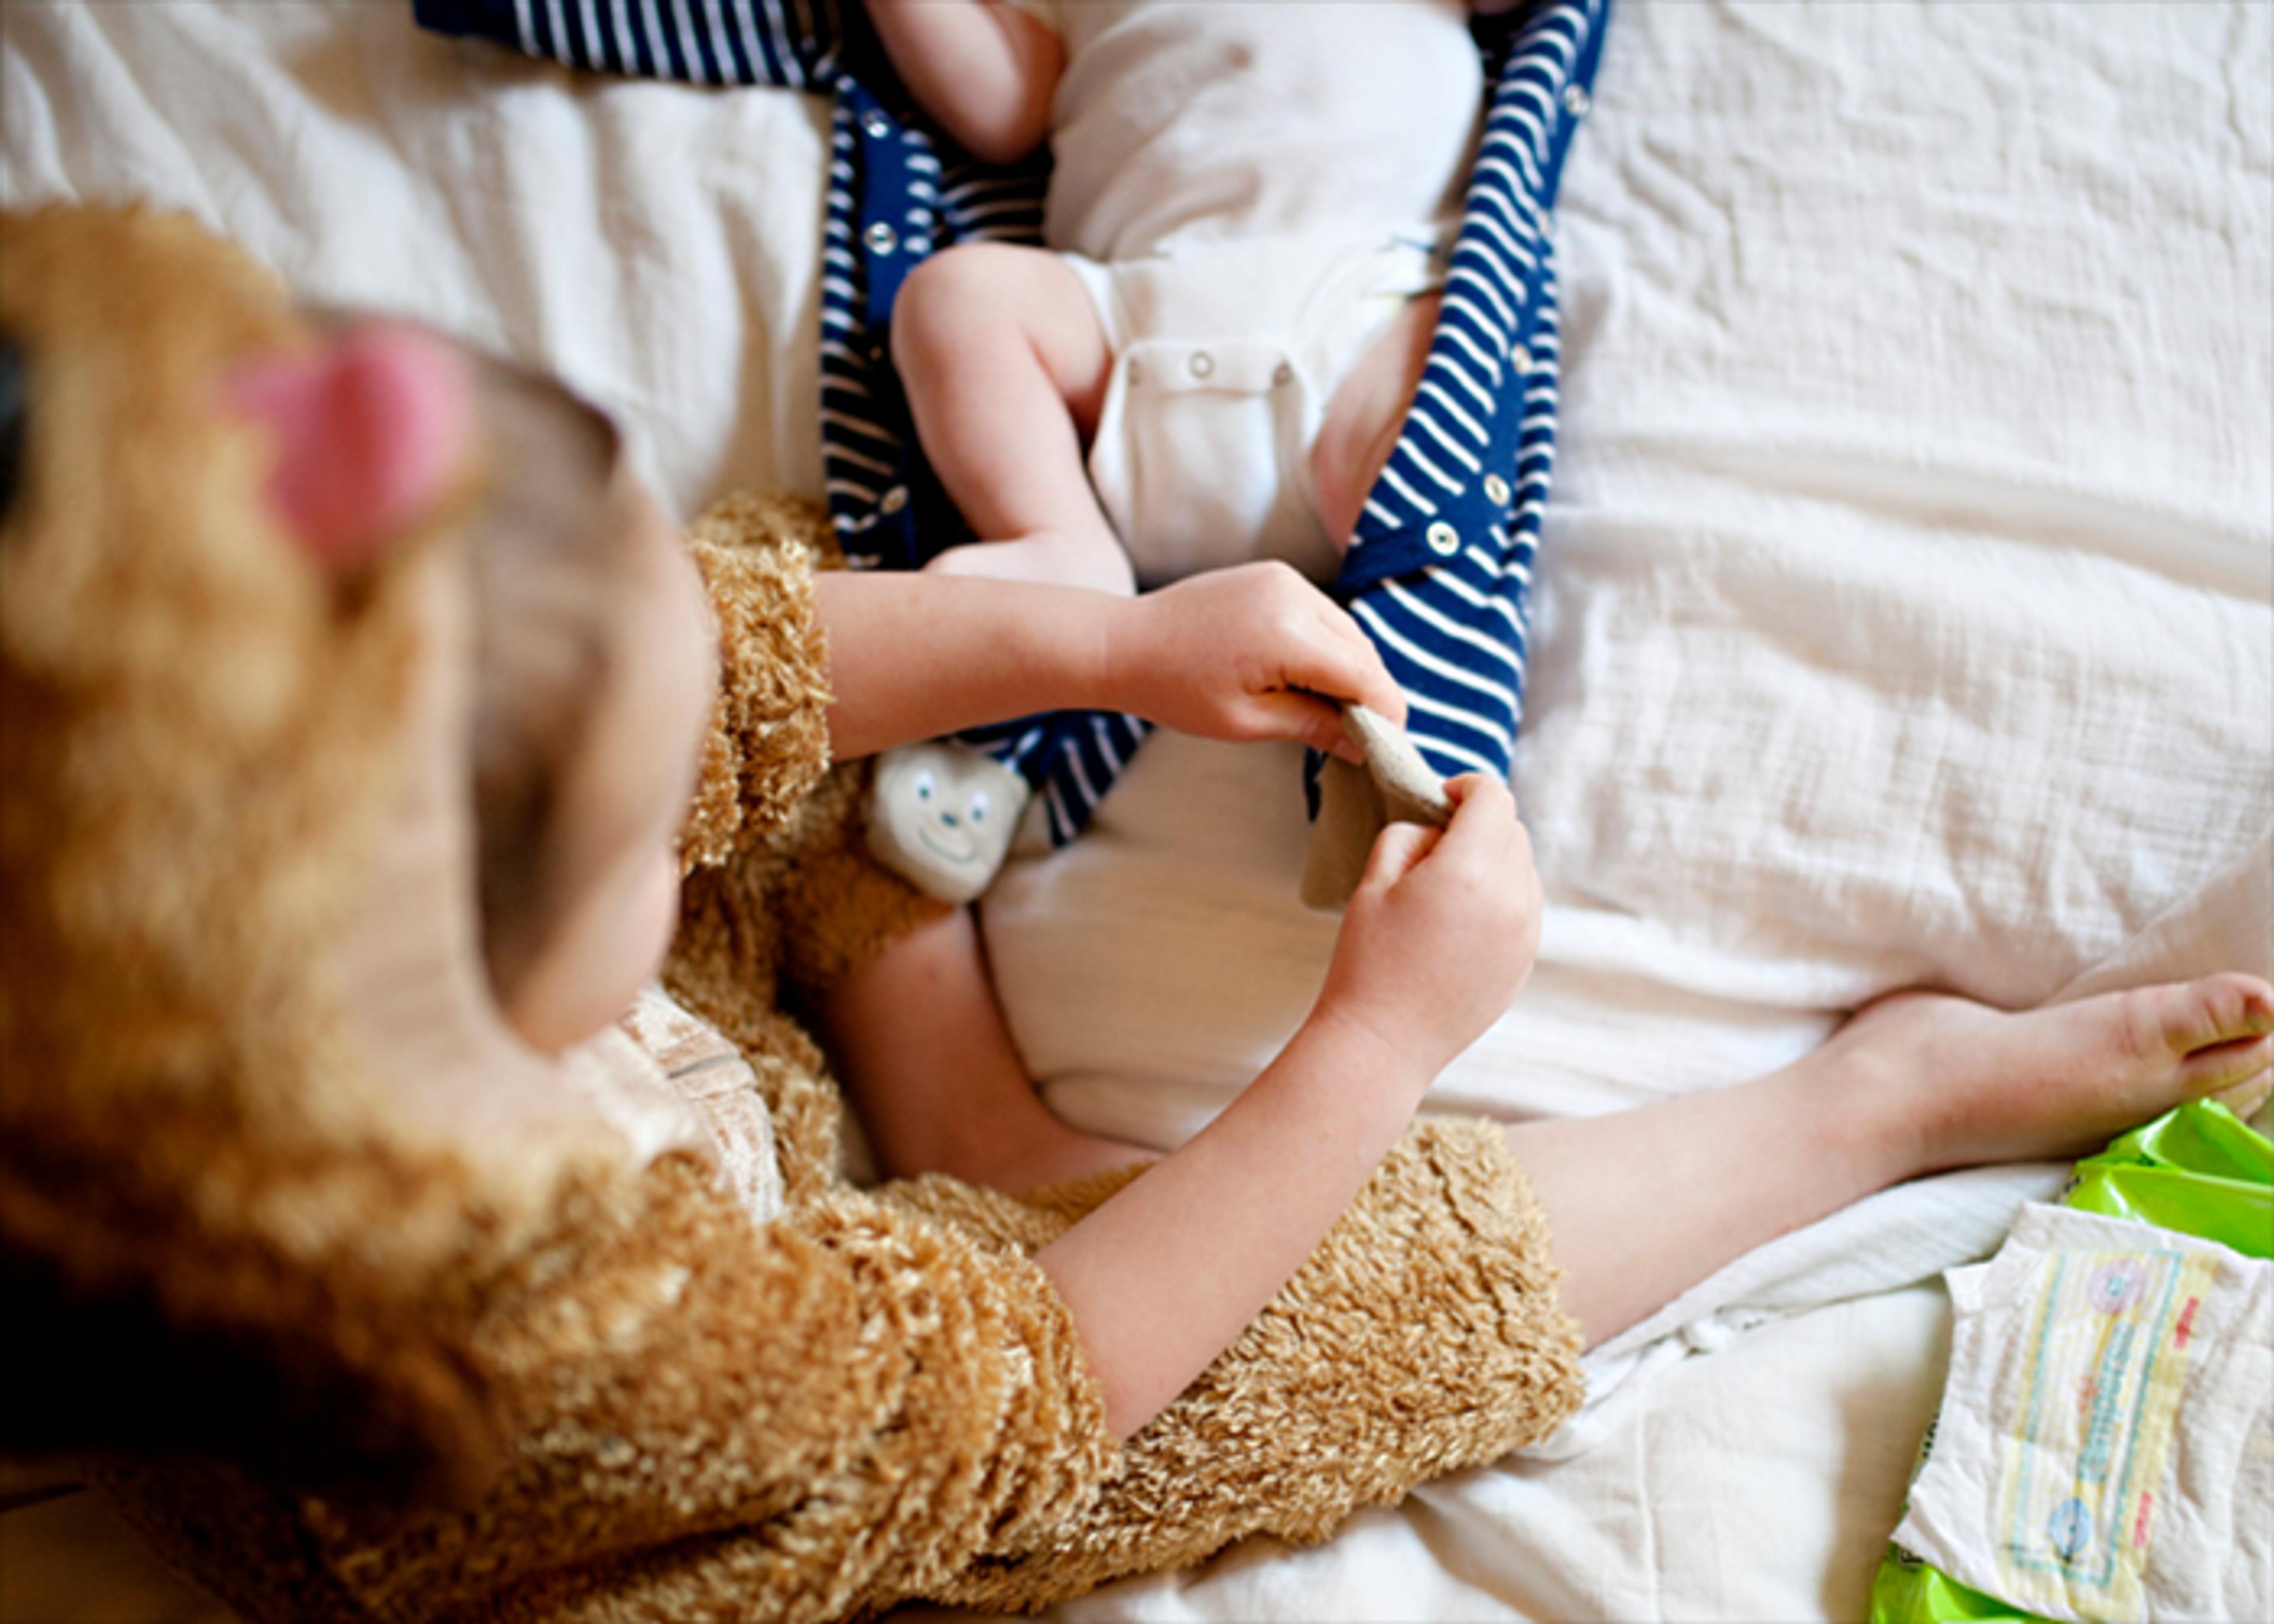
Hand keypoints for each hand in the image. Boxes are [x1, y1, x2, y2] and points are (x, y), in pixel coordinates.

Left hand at [1101, 563, 1406, 761]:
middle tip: (1361, 735)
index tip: (1388, 745)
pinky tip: (1307, 676)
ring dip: (1349, 669)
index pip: (1365, 675)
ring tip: (1330, 709)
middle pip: (1362, 651)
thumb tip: (1363, 746)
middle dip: (1369, 693)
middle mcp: (1294, 595)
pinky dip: (1326, 645)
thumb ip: (1312, 726)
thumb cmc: (1175, 689)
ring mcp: (1285, 579)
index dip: (1386, 713)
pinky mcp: (1274, 575)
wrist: (1124, 642)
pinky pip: (1321, 613)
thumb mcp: (1245, 721)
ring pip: (1346, 631)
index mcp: (1288, 634)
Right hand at [1311, 775, 1540, 1077]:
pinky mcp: (1526, 960)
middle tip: (1438, 844)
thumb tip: (1441, 829)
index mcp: (1469, 870)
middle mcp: (1510, 898)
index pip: (1494, 798)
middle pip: (1514, 830)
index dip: (1468, 787)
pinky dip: (1502, 896)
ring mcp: (1525, 932)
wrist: (1384, 1041)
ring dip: (1495, 859)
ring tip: (1449, 886)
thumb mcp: (1374, 880)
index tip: (1443, 797)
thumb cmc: (1369, 959)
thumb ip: (1411, 834)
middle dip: (1480, 822)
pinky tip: (1461, 920)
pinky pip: (1525, 906)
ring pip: (1524, 868)